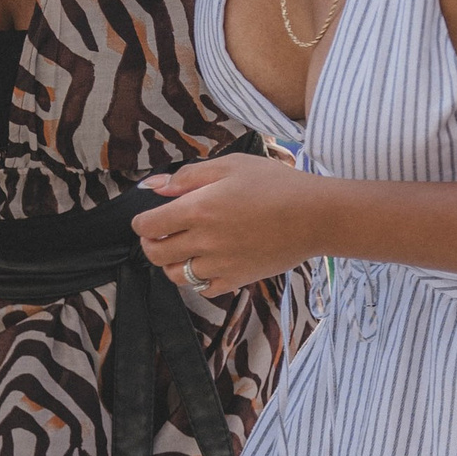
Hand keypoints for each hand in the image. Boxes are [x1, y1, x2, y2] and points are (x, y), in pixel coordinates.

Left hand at [133, 155, 327, 294]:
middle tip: (159, 233)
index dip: (141, 222)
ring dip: (171, 263)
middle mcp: (205, 241)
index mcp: (199, 208)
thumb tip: (154, 186)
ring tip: (182, 248)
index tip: (147, 217)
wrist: (315, 216)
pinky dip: (196, 279)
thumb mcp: (230, 166)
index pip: (149, 225)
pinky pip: (203, 289)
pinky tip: (206, 263)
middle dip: (150, 243)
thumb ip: (188, 177)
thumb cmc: (276, 185)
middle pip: (156, 254)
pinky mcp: (237, 280)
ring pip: (175, 275)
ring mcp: (220, 265)